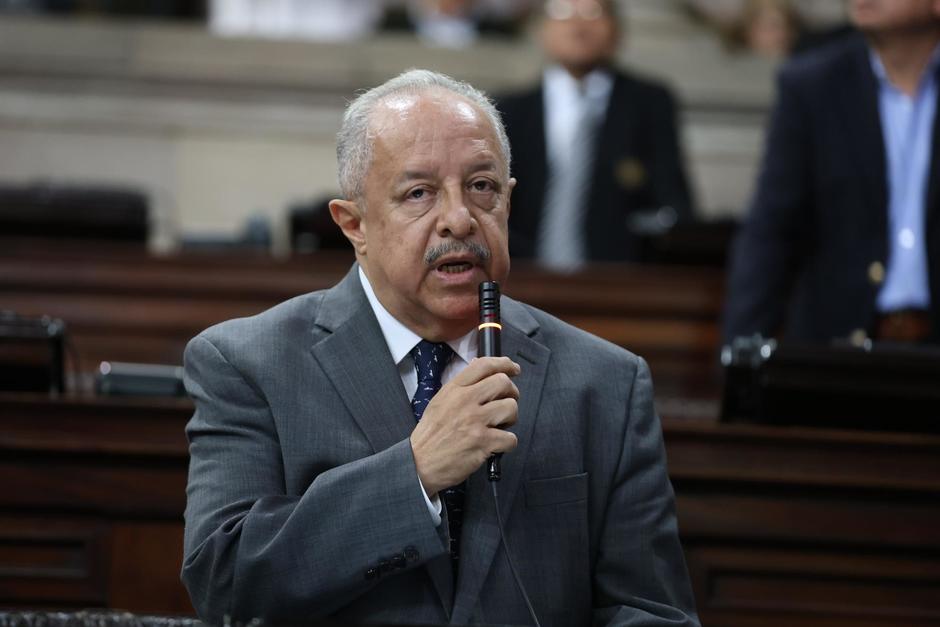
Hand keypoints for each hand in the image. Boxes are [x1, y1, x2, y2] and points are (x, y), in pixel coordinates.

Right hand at [410, 356, 519, 495]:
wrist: (420, 463)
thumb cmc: (430, 435)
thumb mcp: (439, 401)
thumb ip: (461, 385)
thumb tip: (479, 366)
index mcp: (454, 389)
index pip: (484, 365)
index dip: (504, 364)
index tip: (513, 369)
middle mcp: (466, 401)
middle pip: (503, 383)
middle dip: (511, 393)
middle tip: (507, 402)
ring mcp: (475, 421)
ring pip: (511, 408)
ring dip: (511, 418)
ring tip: (500, 426)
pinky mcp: (483, 442)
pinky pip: (510, 437)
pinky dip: (508, 443)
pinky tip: (497, 445)